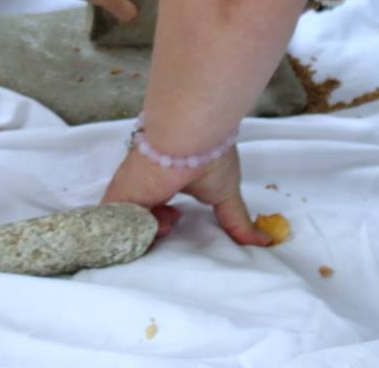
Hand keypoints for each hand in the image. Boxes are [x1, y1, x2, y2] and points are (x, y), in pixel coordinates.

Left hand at [102, 145, 271, 246]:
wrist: (187, 137)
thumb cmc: (209, 157)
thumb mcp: (226, 194)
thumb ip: (237, 220)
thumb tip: (262, 241)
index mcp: (165, 175)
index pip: (155, 203)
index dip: (164, 217)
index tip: (178, 217)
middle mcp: (144, 179)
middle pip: (139, 213)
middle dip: (156, 226)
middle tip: (173, 222)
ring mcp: (131, 187)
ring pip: (128, 221)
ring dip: (149, 230)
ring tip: (168, 223)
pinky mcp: (120, 195)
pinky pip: (116, 226)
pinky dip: (133, 236)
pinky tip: (155, 229)